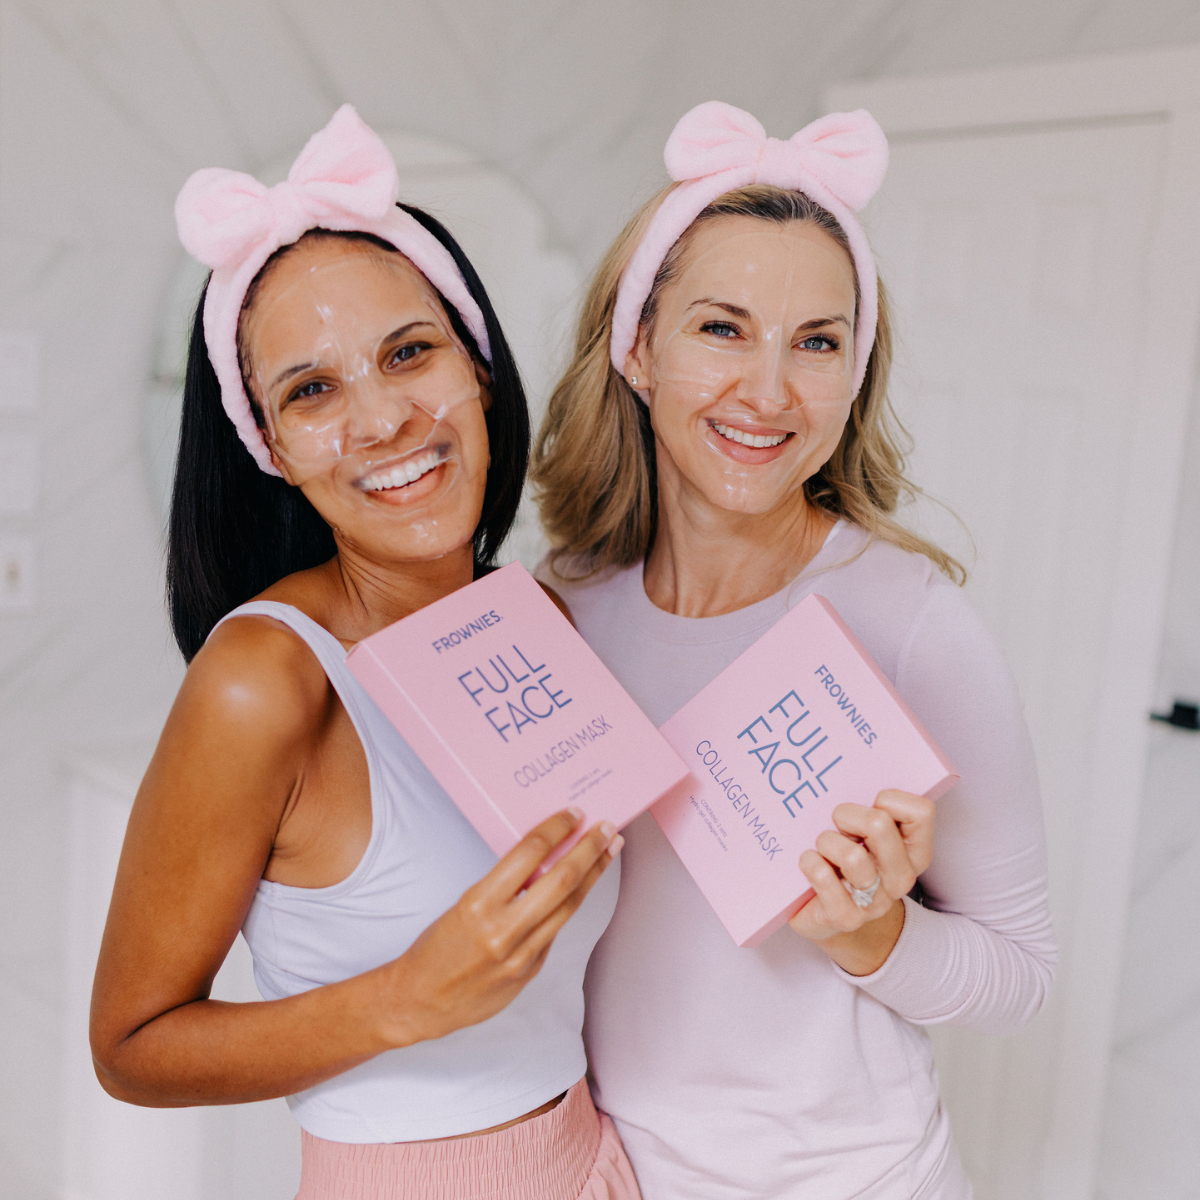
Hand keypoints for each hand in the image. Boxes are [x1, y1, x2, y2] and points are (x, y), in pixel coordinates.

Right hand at [374, 809, 620, 1046]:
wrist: (420, 1000)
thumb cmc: (437, 946)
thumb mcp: (464, 904)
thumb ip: (505, 886)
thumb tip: (544, 859)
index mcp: (479, 903)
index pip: (529, 853)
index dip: (557, 829)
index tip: (574, 813)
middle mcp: (503, 930)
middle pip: (562, 880)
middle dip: (590, 850)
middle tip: (608, 827)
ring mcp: (521, 955)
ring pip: (569, 907)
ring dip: (593, 876)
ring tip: (609, 852)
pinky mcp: (529, 972)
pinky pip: (554, 932)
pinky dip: (567, 907)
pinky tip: (578, 890)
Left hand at [788, 790, 934, 973]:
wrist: (829, 916)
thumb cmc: (845, 862)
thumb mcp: (866, 833)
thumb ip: (869, 806)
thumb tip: (850, 764)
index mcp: (915, 852)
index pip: (921, 811)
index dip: (889, 798)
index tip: (870, 804)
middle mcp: (901, 878)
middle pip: (878, 824)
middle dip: (846, 814)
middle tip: (836, 823)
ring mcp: (875, 901)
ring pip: (852, 855)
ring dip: (826, 842)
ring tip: (822, 848)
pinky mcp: (845, 917)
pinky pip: (824, 878)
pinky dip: (809, 863)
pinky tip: (809, 863)